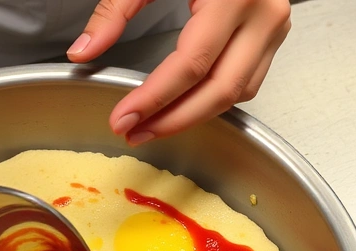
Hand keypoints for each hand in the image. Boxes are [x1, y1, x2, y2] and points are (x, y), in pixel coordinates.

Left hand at [68, 0, 290, 145]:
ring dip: (193, 116)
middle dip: (174, 121)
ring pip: (237, 94)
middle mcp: (262, 15)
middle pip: (218, 90)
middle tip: (135, 132)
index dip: (154, 99)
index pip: (190, 64)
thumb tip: (82, 52)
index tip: (123, 118)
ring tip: (152, 126)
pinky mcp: (272, 35)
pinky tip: (181, 107)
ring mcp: (273, 27)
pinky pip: (246, 82)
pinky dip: (213, 100)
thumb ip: (114, 10)